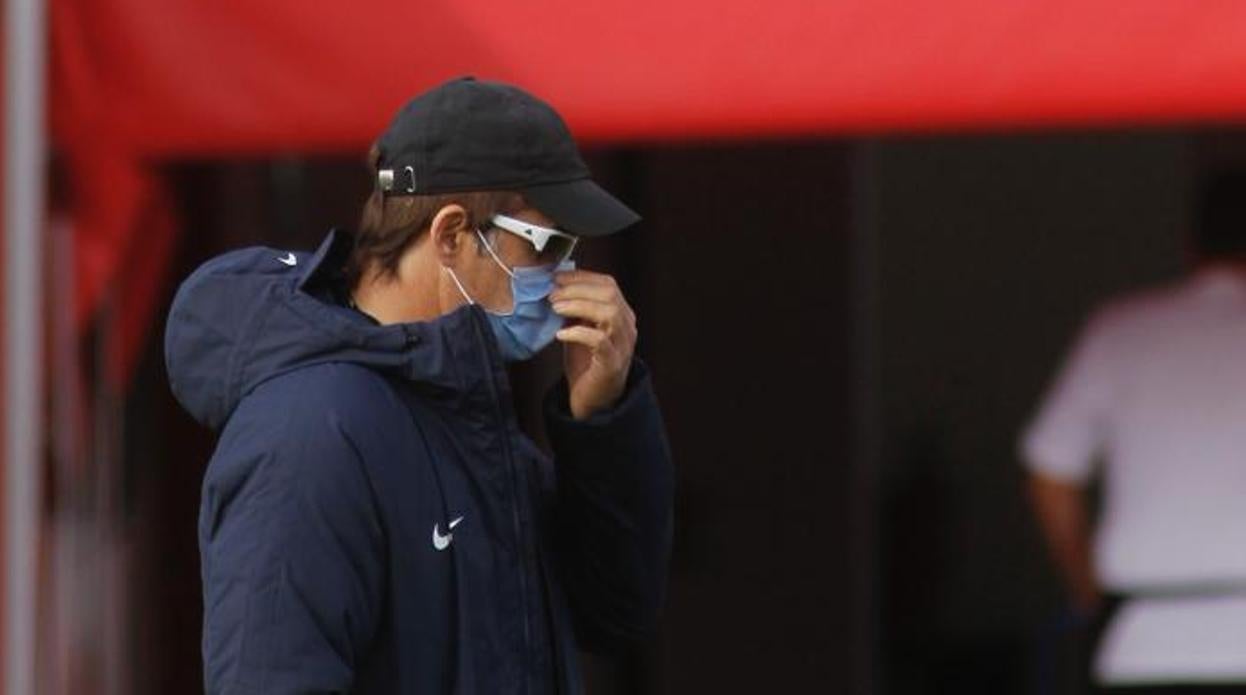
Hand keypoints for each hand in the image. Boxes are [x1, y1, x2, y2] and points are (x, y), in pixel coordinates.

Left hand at [549, 270, 636, 419]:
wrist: (593, 402)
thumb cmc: (586, 365)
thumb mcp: (579, 330)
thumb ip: (575, 311)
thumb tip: (556, 288)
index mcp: (622, 316)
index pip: (608, 284)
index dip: (582, 277)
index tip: (557, 277)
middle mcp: (627, 328)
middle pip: (610, 294)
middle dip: (577, 289)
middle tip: (552, 294)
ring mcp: (622, 346)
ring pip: (609, 313)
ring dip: (578, 306)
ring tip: (555, 309)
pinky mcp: (612, 364)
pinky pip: (599, 341)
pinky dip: (578, 333)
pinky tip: (560, 334)